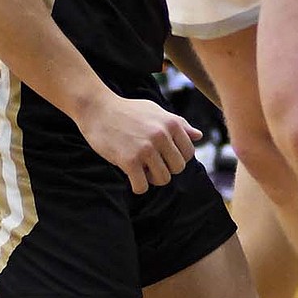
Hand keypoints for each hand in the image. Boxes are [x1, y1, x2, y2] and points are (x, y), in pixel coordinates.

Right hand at [77, 91, 201, 193]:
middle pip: (177, 168)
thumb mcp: (156, 112)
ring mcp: (146, 148)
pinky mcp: (129, 160)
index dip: (176, 158)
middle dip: (165, 169)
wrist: (99, 109)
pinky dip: (138, 186)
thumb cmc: (129, 111)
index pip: (189, 153)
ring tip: (141, 168)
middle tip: (150, 163)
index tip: (163, 155)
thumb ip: (179, 124)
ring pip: (163, 179)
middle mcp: (162, 135)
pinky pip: (142, 187)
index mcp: (171, 123)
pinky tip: (131, 176)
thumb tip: (199, 136)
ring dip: (151, 179)